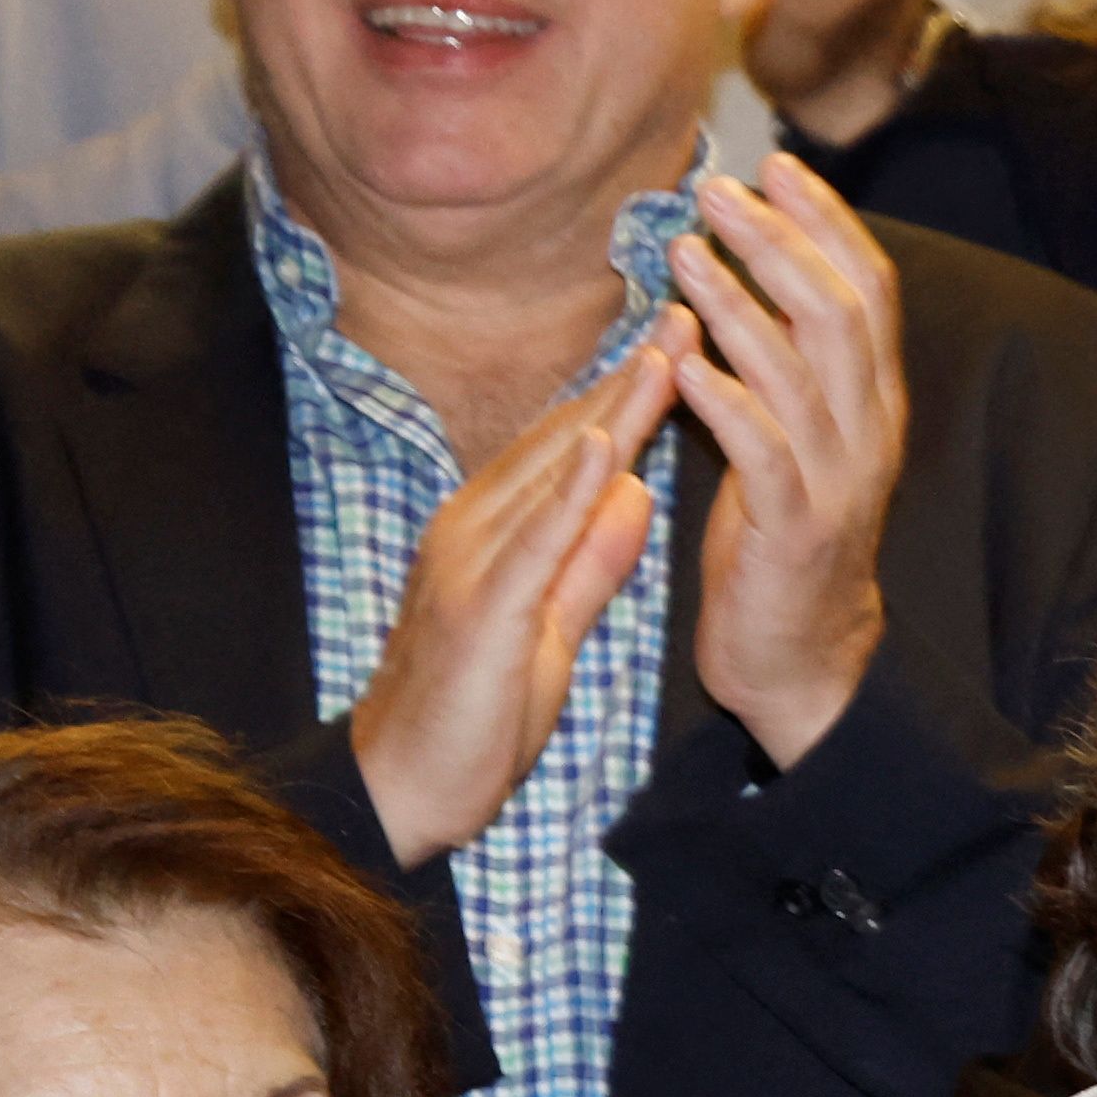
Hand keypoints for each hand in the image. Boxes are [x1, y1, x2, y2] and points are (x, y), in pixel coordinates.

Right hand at [347, 338, 681, 863]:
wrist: (408, 788)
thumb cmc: (476, 713)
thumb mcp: (553, 626)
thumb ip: (588, 560)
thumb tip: (630, 493)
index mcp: (498, 531)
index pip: (573, 447)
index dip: (630, 391)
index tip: (685, 339)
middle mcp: (476, 527)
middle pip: (563, 437)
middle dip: (629, 374)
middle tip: (688, 307)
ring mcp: (471, 561)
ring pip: (549, 469)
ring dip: (611, 407)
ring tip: (666, 348)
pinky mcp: (477, 607)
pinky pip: (530, 539)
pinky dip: (567, 487)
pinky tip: (603, 443)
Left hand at [667, 157, 904, 768]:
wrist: (801, 652)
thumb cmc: (782, 532)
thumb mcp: (797, 431)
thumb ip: (784, 356)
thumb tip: (742, 264)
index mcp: (872, 399)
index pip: (870, 286)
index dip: (827, 220)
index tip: (774, 164)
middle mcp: (868, 429)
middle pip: (839, 312)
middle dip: (779, 242)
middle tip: (717, 190)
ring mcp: (837, 479)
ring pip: (801, 371)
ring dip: (739, 305)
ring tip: (683, 255)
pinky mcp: (795, 528)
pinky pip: (764, 450)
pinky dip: (724, 398)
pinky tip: (680, 359)